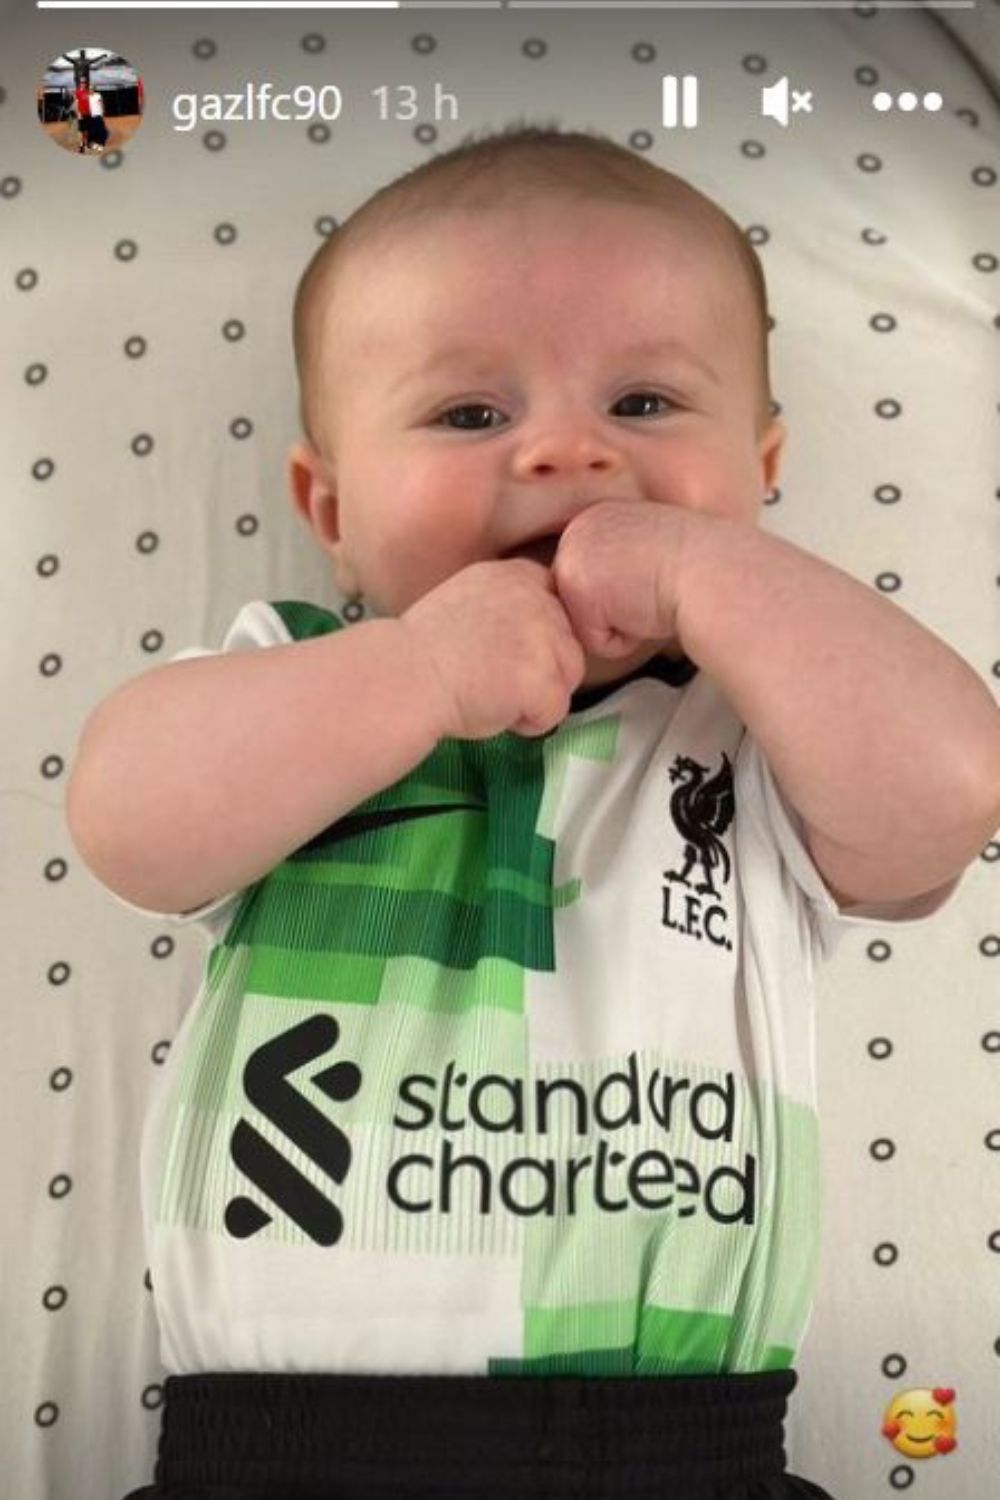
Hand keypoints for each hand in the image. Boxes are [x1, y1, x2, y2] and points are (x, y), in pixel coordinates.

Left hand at [550, 500, 689, 658]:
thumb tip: (608, 594)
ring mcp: (572, 555)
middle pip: (582, 605)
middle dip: (619, 610)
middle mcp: (577, 531)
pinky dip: (623, 640)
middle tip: (651, 588)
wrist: (715, 573)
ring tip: (649, 597)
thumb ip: (617, 565)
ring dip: (621, 625)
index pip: (594, 586)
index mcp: (596, 520)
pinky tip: (647, 611)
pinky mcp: (576, 586)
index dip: (627, 596)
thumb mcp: (646, 553)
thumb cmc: (695, 571)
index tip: (653, 579)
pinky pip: (593, 641)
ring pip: (584, 624)